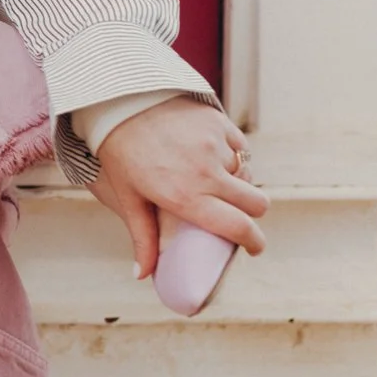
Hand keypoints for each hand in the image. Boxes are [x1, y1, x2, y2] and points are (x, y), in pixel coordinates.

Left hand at [91, 97, 268, 279]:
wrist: (119, 101)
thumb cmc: (121, 153)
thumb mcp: (130, 198)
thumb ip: (143, 237)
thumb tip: (143, 275)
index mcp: (185, 197)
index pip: (238, 227)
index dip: (254, 242)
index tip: (254, 248)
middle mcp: (206, 173)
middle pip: (257, 203)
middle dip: (252, 214)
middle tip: (238, 215)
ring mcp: (215, 145)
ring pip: (247, 173)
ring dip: (237, 181)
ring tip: (216, 181)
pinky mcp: (218, 123)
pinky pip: (239, 145)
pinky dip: (232, 154)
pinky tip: (212, 155)